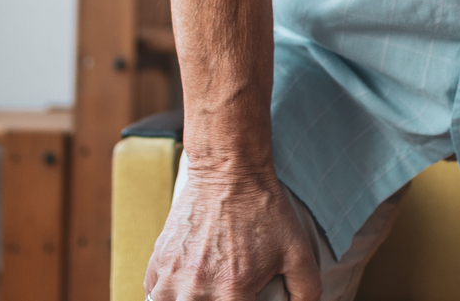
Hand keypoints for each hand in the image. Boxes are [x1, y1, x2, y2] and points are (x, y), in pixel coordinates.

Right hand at [144, 164, 320, 300]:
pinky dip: (165, 296)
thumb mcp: (297, 251)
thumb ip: (306, 290)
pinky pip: (153, 293)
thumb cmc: (264, 211)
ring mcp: (172, 274)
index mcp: (232, 290)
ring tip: (201, 294)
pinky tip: (181, 291)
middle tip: (225, 293)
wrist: (228, 171)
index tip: (245, 299)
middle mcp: (196, 288)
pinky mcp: (158, 259)